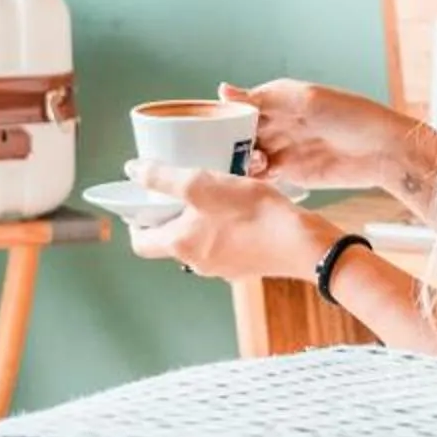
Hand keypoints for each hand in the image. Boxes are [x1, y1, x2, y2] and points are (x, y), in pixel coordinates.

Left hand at [125, 162, 339, 281]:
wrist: (302, 243)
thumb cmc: (253, 215)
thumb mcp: (202, 183)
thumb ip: (164, 178)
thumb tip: (133, 171)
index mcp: (180, 245)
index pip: (141, 242)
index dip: (136, 222)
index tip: (141, 203)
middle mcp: (198, 262)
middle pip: (171, 239)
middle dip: (172, 214)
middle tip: (180, 188)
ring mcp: (224, 266)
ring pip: (201, 240)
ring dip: (201, 218)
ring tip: (214, 191)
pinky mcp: (248, 263)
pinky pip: (227, 242)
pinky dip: (226, 225)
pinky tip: (241, 205)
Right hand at [224, 78, 428, 194]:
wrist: (383, 151)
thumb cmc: (351, 116)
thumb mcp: (306, 101)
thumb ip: (264, 98)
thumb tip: (223, 90)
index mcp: (277, 98)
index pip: (239, 106)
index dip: (222, 118)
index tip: (205, 130)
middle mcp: (277, 121)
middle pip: (238, 134)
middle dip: (226, 144)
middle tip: (220, 155)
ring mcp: (284, 147)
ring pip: (247, 156)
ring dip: (239, 164)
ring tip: (244, 167)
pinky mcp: (292, 172)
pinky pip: (263, 177)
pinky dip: (253, 180)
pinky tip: (250, 182)